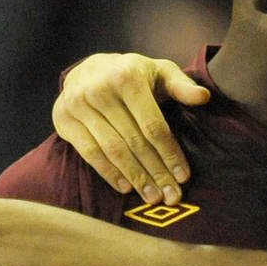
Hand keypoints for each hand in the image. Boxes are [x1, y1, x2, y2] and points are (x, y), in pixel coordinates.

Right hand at [53, 53, 203, 206]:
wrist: (89, 68)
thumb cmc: (133, 74)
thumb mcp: (160, 71)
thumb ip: (182, 85)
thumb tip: (204, 97)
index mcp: (127, 77)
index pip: (153, 125)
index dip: (169, 153)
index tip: (183, 177)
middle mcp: (99, 89)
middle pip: (134, 141)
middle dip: (156, 172)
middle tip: (171, 196)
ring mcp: (78, 104)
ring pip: (113, 150)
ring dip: (135, 177)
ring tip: (152, 197)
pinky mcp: (62, 118)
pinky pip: (89, 152)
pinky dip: (108, 172)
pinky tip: (126, 187)